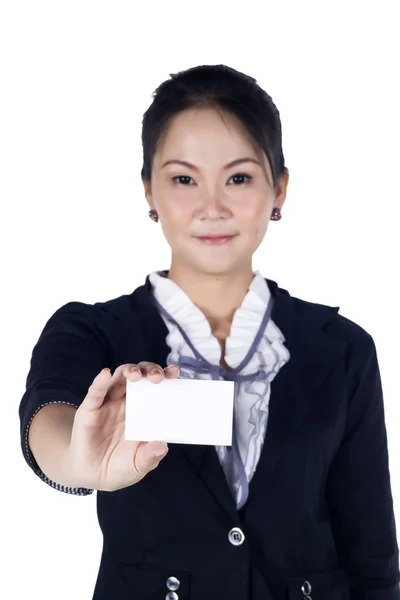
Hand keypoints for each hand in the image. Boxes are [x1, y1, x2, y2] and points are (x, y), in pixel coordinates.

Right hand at [65, 362, 179, 491]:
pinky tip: (104, 375)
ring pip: (119, 378)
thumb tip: (162, 446)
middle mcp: (127, 402)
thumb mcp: (139, 465)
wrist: (92, 476)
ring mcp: (108, 403)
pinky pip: (95, 393)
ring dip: (128, 371)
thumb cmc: (120, 466)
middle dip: (150, 370)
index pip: (156, 386)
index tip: (175, 372)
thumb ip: (150, 456)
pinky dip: (99, 382)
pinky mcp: (89, 410)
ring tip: (136, 375)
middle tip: (158, 377)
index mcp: (144, 410)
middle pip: (140, 376)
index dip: (165, 376)